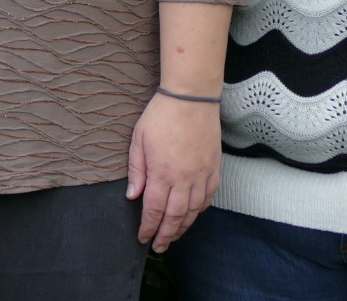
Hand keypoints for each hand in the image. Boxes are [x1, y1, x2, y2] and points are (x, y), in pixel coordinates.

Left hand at [125, 92, 221, 253]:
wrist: (191, 98)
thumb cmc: (161, 115)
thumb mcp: (139, 139)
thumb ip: (137, 169)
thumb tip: (132, 196)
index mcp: (162, 172)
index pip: (153, 209)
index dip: (148, 227)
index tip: (143, 238)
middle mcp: (183, 178)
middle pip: (175, 216)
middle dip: (165, 235)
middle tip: (159, 247)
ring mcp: (201, 175)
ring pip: (193, 211)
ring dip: (183, 227)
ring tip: (173, 236)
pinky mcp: (214, 169)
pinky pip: (208, 197)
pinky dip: (200, 210)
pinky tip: (192, 215)